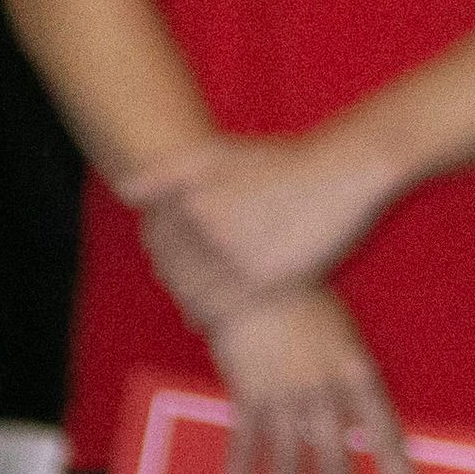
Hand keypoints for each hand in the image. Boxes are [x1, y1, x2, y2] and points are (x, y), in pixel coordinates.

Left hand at [129, 131, 399, 327]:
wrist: (349, 169)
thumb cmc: (289, 161)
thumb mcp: (225, 153)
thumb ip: (172, 171)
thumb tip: (125, 188)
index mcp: (194, 199)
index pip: (156, 237)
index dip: (159, 252)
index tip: (169, 258)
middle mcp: (209, 228)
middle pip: (174, 269)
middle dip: (173, 281)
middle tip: (182, 288)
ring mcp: (237, 256)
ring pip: (195, 292)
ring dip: (190, 302)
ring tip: (196, 306)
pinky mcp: (266, 280)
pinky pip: (225, 309)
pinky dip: (211, 317)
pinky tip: (209, 320)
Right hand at [207, 286, 416, 473]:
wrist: (253, 275)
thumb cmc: (306, 297)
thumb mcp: (345, 333)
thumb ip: (352, 378)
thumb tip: (361, 422)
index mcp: (356, 371)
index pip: (385, 434)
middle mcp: (321, 390)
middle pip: (335, 459)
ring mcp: (281, 396)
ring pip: (288, 464)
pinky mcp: (246, 398)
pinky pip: (244, 450)